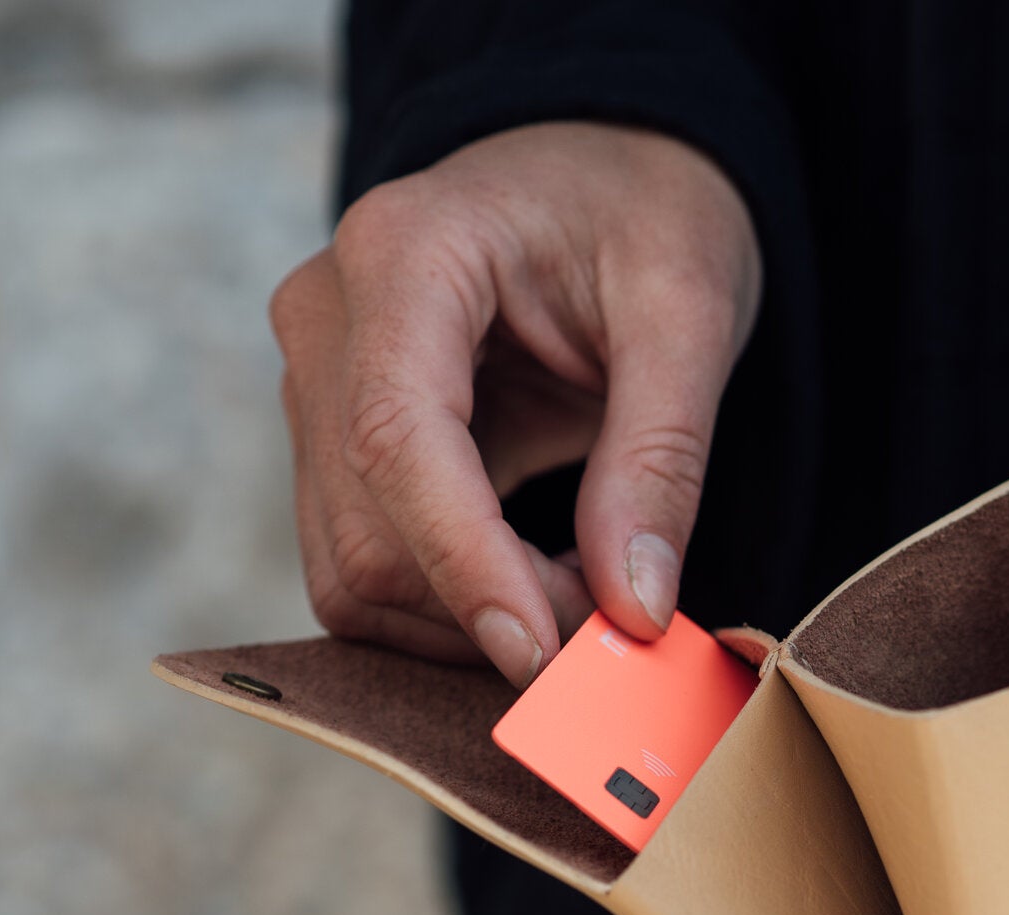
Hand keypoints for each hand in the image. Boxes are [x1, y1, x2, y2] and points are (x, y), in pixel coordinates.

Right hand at [269, 123, 760, 682]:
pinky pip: (367, 563)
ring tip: (587, 592)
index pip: (396, 443)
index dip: (466, 568)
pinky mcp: (335, 436)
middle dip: (486, 609)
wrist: (602, 165)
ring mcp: (318, 380)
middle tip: (614, 623)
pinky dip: (452, 606)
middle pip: (363, 532)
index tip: (549, 655)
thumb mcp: (690, 312)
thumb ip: (660, 459)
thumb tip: (634, 609)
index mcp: (406, 255)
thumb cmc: (647, 210)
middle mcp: (328, 317)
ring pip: (350, 571)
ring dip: (468, 622)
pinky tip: (542, 580)